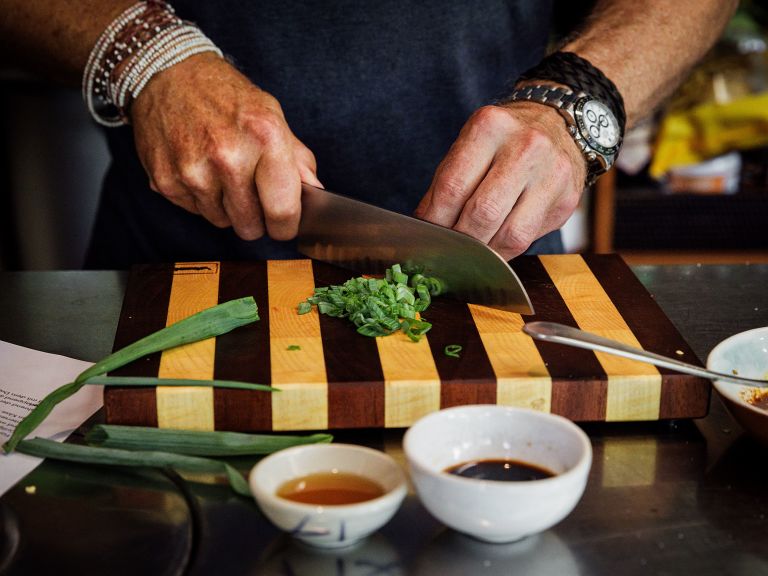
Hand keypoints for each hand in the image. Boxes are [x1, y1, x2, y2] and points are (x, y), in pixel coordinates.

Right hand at [130, 52, 321, 240]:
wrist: (170, 73)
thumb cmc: (227, 97)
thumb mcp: (272, 116)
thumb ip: (298, 160)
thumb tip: (315, 194)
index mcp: (264, 137)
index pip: (282, 210)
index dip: (286, 226)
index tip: (284, 225)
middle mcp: (228, 156)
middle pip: (250, 226)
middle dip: (255, 218)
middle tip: (250, 192)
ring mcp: (193, 171)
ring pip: (222, 222)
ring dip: (226, 207)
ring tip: (221, 173)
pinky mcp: (165, 181)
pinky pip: (195, 212)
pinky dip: (200, 198)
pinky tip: (199, 168)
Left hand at [414, 103, 586, 258]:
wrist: (554, 125)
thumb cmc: (500, 143)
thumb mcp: (469, 148)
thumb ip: (447, 186)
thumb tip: (425, 229)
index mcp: (490, 127)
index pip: (453, 187)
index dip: (435, 221)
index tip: (425, 237)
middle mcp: (526, 146)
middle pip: (482, 212)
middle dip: (459, 240)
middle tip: (445, 251)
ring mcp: (552, 173)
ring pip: (510, 234)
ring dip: (483, 253)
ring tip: (468, 254)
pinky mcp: (566, 199)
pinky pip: (529, 239)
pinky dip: (504, 251)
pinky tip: (492, 249)